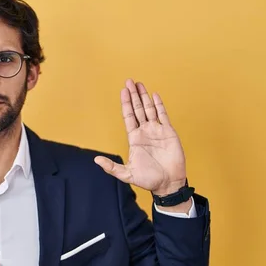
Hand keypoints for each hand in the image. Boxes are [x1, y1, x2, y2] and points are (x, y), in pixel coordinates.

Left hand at [94, 79, 186, 195]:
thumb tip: (96, 160)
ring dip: (144, 97)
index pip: (128, 117)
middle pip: (138, 109)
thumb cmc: (148, 180)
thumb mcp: (127, 174)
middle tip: (129, 81)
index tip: (123, 92)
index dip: (125, 104)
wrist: (168, 184)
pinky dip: (159, 105)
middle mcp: (145, 132)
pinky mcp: (169, 133)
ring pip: (149, 109)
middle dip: (133, 95)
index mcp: (134, 139)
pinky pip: (163, 115)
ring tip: (139, 84)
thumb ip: (112, 167)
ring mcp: (157, 131)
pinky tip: (154, 95)